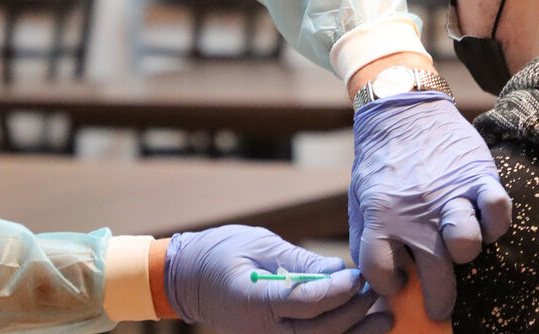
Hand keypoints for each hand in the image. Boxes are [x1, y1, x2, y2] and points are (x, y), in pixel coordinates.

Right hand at [165, 225, 392, 333]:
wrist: (185, 278)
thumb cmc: (218, 252)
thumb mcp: (258, 245)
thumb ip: (298, 261)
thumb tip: (339, 271)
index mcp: (256, 301)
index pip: (307, 302)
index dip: (337, 292)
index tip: (358, 275)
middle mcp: (264, 327)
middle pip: (320, 329)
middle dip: (354, 312)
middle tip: (378, 290)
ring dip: (354, 332)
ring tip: (384, 318)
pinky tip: (360, 327)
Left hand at [349, 91, 511, 319]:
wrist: (399, 111)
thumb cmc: (378, 161)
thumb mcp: (358, 197)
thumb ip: (363, 237)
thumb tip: (370, 276)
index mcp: (380, 216)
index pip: (381, 272)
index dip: (387, 286)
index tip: (395, 284)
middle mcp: (416, 212)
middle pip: (433, 274)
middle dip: (436, 299)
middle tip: (437, 307)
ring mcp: (450, 195)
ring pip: (467, 245)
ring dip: (464, 253)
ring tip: (456, 250)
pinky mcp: (477, 177)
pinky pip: (498, 209)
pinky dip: (496, 222)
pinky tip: (483, 221)